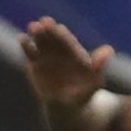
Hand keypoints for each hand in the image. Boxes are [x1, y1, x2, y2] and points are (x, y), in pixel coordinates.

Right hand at [19, 16, 114, 130]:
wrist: (68, 108)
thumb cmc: (84, 93)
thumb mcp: (94, 82)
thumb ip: (98, 66)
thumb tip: (109, 50)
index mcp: (74, 52)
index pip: (68, 41)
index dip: (63, 34)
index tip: (59, 28)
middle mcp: (59, 50)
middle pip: (53, 37)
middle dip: (48, 30)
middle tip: (44, 22)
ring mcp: (46, 56)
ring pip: (40, 42)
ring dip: (36, 34)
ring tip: (32, 27)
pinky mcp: (35, 64)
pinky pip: (30, 53)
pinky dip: (26, 45)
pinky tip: (22, 38)